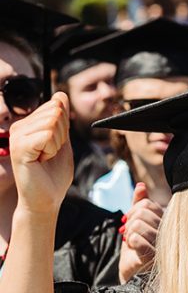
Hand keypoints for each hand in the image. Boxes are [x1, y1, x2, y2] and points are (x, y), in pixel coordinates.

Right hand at [9, 94, 72, 216]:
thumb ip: (62, 119)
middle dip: (62, 135)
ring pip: (52, 122)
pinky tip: (41, 160)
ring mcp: (17, 135)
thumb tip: (61, 94)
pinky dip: (52, 149)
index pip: (58, 105)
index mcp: (29, 124)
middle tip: (50, 153)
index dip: (65, 127)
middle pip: (56, 112)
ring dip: (57, 143)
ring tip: (45, 157)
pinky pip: (47, 135)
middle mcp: (20, 126)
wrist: (46, 199)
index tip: (54, 146)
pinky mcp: (19, 147)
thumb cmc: (54, 174)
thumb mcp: (63, 141)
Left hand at [118, 182, 163, 282]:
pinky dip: (131, 243)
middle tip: (130, 234)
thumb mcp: (136, 222)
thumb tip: (141, 185)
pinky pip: (136, 238)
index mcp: (167, 218)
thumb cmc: (136, 248)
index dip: (133, 211)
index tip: (130, 222)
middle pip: (142, 212)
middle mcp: (170, 229)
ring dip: (129, 234)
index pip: (147, 203)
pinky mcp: (157, 255)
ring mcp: (165, 242)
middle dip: (130, 222)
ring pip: (138, 224)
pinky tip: (135, 250)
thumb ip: (139, 203)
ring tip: (133, 243)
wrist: (133, 273)